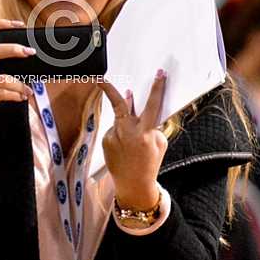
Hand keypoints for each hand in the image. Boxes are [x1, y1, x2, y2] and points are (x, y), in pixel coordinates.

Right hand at [0, 19, 35, 130]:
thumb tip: (26, 54)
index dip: (2, 24)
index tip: (20, 24)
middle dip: (14, 49)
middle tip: (30, 52)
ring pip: (3, 79)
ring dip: (20, 85)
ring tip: (29, 89)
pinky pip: (2, 94)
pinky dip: (16, 95)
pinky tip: (22, 96)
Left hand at [95, 71, 167, 209]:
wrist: (134, 184)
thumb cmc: (150, 162)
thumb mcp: (158, 143)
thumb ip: (150, 123)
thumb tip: (135, 104)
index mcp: (145, 132)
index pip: (152, 105)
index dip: (157, 88)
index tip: (159, 74)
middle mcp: (127, 132)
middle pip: (119, 104)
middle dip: (109, 89)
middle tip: (100, 78)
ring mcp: (114, 136)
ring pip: (120, 119)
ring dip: (126, 122)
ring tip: (132, 143)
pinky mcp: (106, 140)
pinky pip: (115, 130)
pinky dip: (120, 135)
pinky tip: (125, 150)